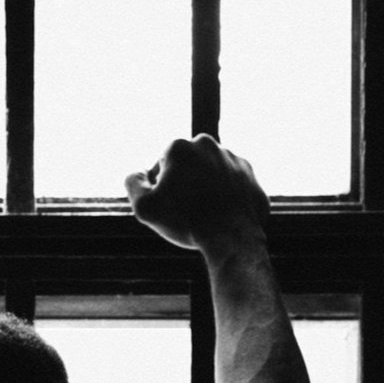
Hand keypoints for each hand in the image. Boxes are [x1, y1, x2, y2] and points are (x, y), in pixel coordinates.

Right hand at [125, 135, 270, 256]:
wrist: (230, 237)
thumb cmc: (185, 221)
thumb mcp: (144, 207)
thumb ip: (133, 184)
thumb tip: (137, 174)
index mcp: (180, 147)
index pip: (161, 166)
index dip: (160, 188)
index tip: (168, 205)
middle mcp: (209, 145)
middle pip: (188, 166)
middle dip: (184, 183)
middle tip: (185, 210)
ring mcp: (233, 159)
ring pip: (211, 174)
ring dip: (206, 188)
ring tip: (204, 214)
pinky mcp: (251, 176)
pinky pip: (232, 185)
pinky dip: (226, 197)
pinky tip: (221, 215)